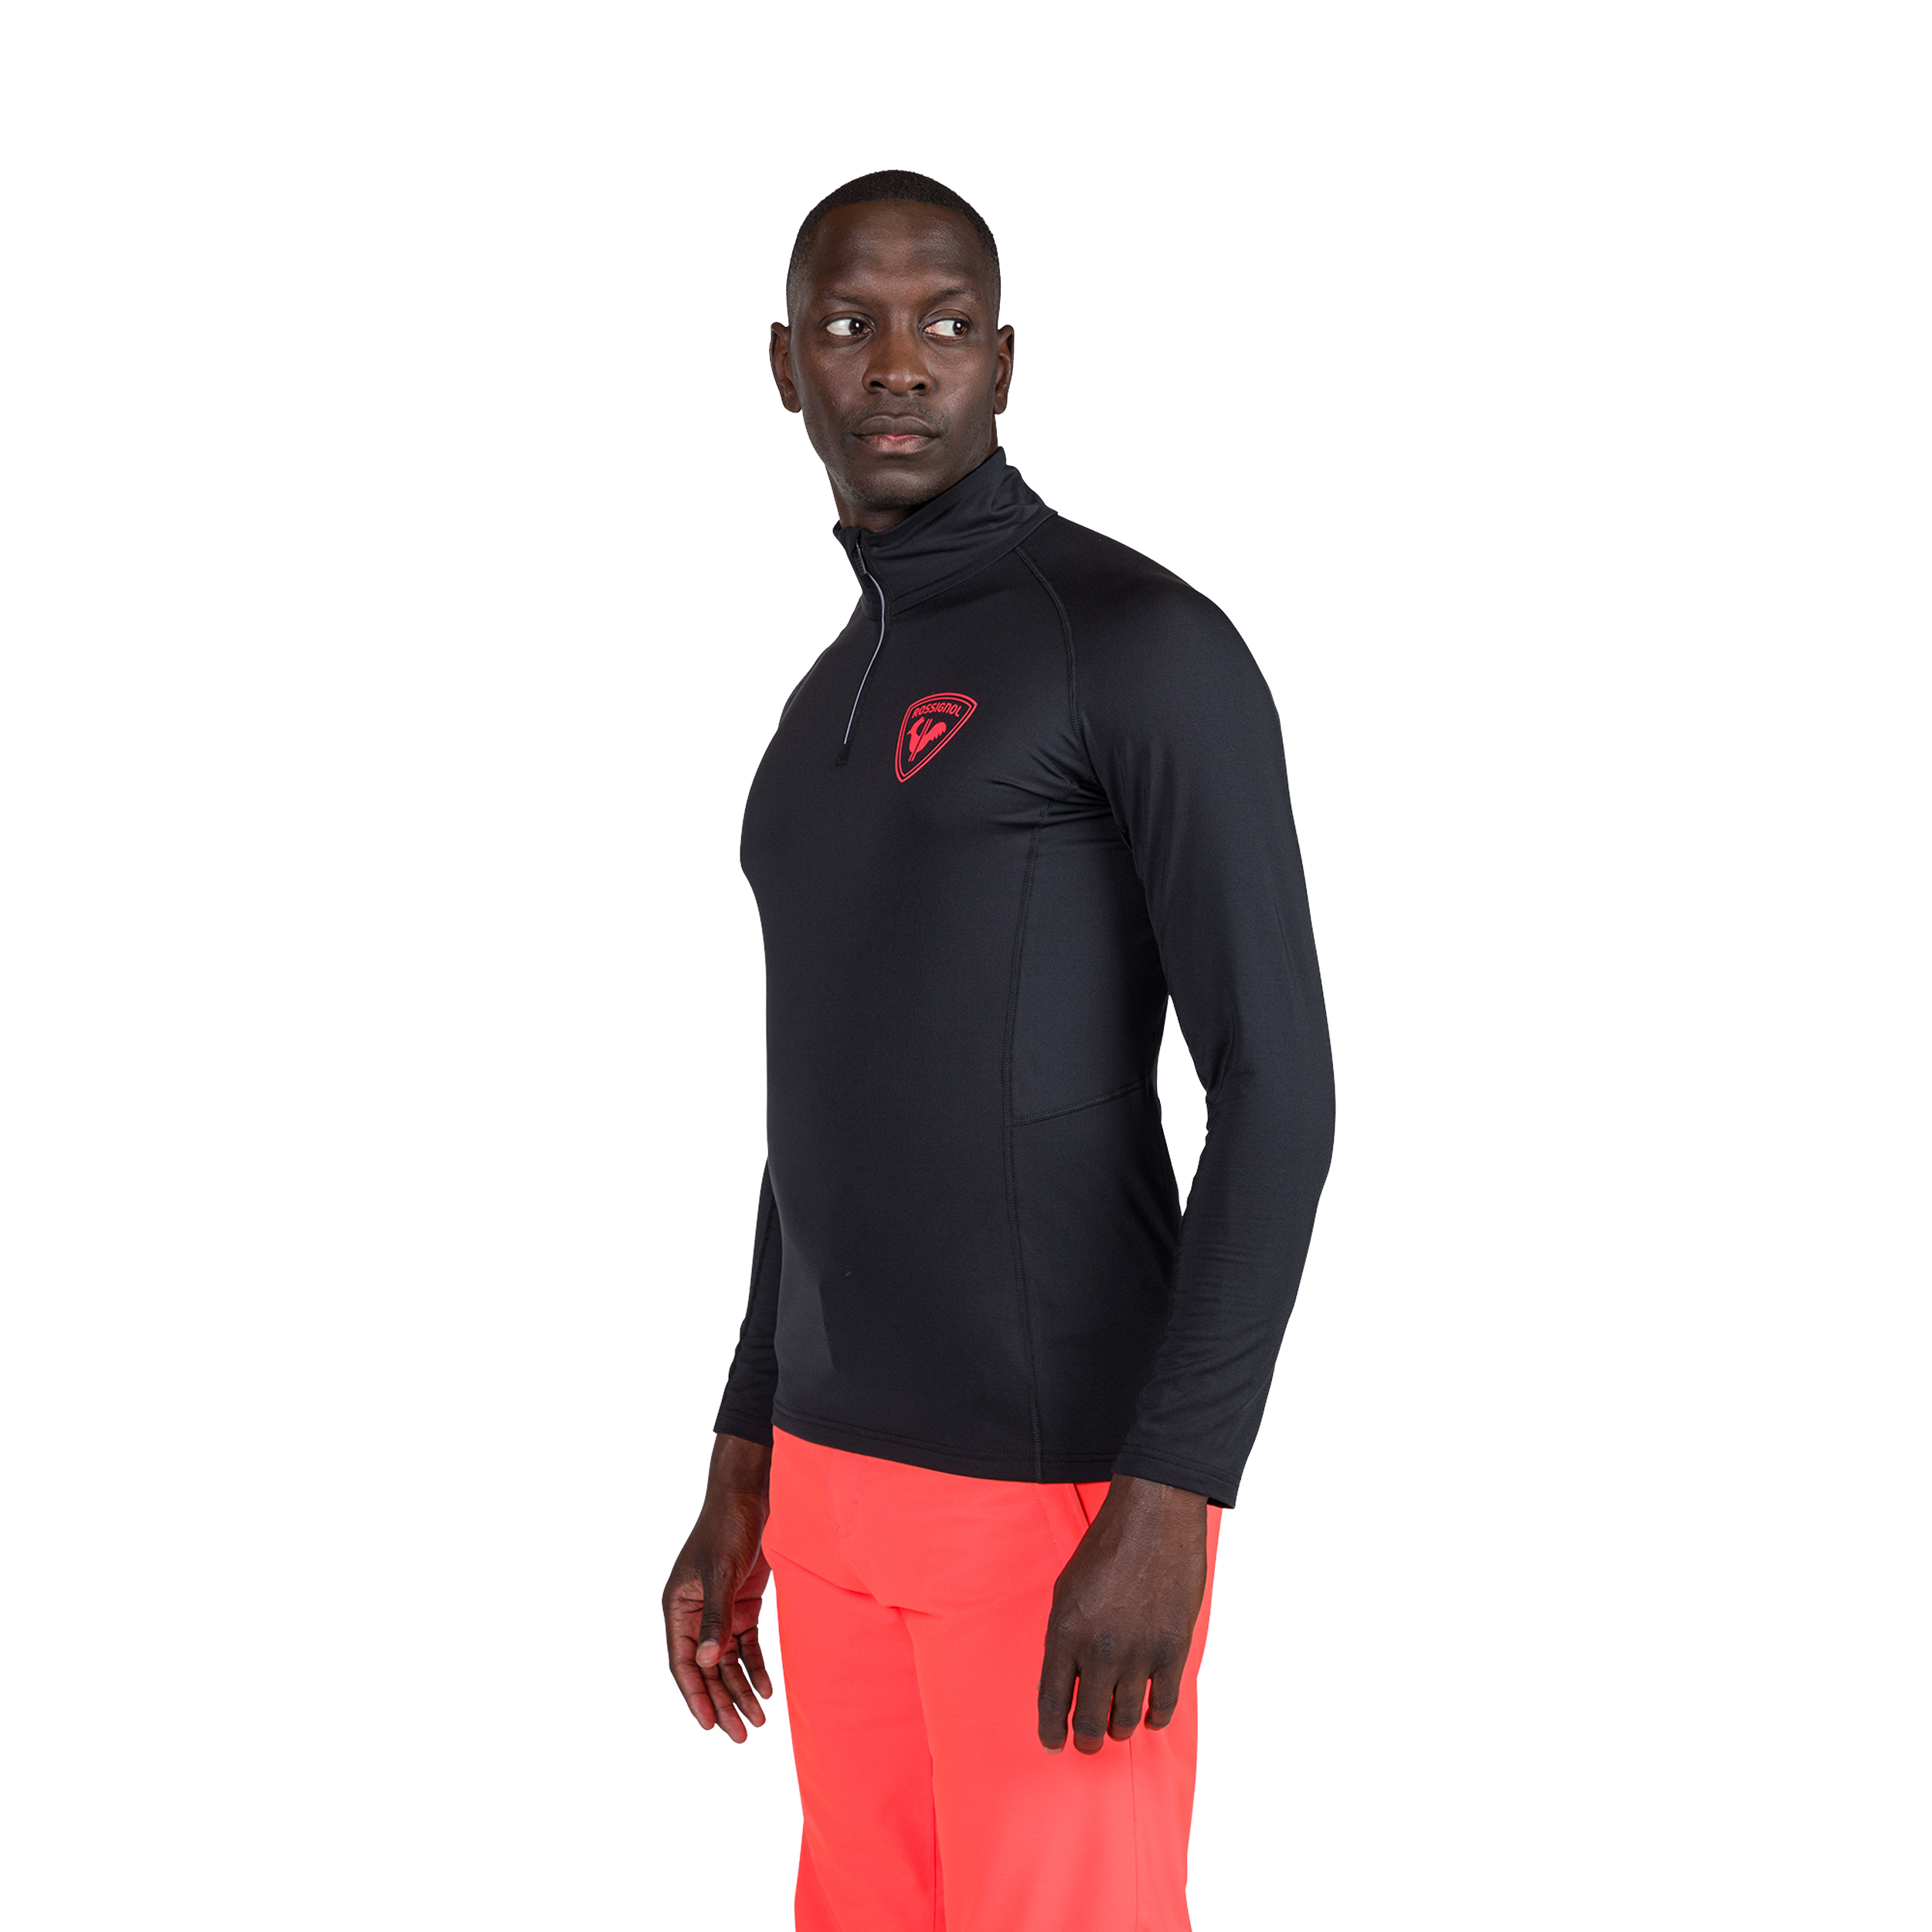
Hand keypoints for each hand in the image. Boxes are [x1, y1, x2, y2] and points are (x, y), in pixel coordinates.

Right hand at [662, 1433, 775, 1742]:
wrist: (752, 1496)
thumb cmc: (727, 1528)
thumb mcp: (720, 1573)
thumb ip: (716, 1617)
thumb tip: (708, 1663)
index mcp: (678, 1607)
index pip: (685, 1662)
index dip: (696, 1695)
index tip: (710, 1726)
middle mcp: (696, 1614)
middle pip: (707, 1669)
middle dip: (722, 1702)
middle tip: (740, 1735)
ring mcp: (720, 1611)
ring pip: (727, 1662)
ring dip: (741, 1690)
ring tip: (758, 1720)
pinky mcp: (743, 1605)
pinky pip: (746, 1645)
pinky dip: (755, 1667)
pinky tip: (767, 1689)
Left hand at [1037, 1474, 1207, 1753]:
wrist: (1154, 1520)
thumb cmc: (1105, 1549)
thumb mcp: (1066, 1590)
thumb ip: (1063, 1638)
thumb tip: (1066, 1680)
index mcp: (1064, 1632)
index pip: (1052, 1701)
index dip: (1051, 1731)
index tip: (1053, 1745)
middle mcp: (1099, 1650)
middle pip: (1089, 1720)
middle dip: (1086, 1740)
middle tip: (1087, 1745)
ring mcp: (1138, 1653)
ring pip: (1125, 1718)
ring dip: (1118, 1730)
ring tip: (1116, 1729)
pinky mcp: (1172, 1650)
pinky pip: (1163, 1703)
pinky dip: (1154, 1718)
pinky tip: (1148, 1718)